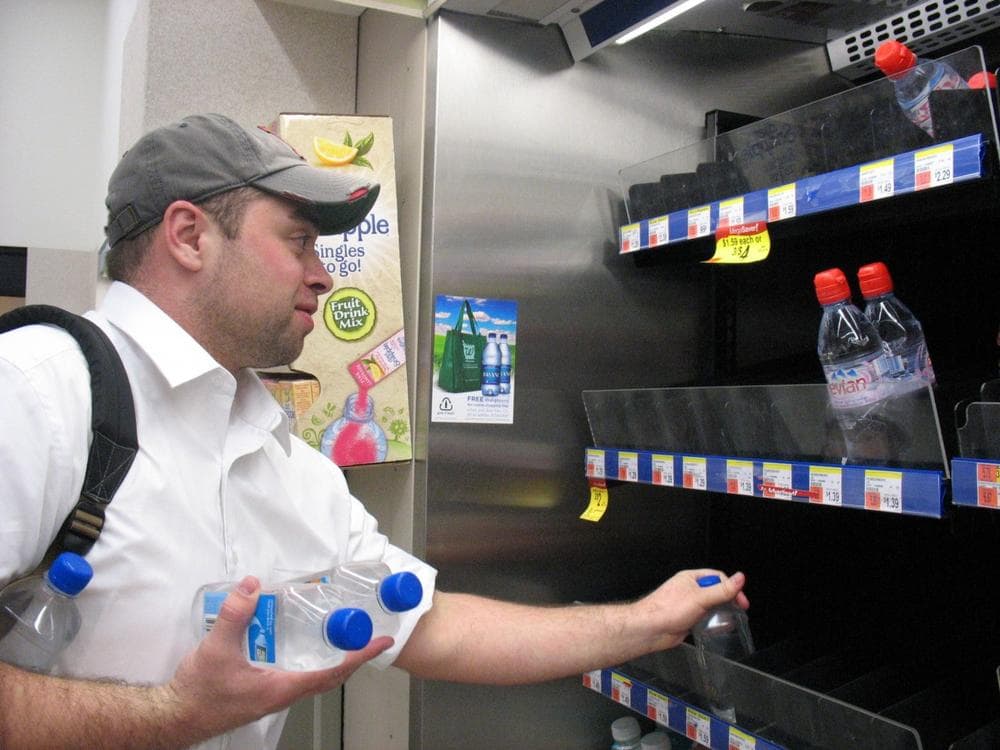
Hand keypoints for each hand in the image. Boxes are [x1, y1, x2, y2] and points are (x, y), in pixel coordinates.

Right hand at [163, 576, 391, 743]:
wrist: (175, 716)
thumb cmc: (198, 691)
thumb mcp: (216, 648)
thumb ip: (235, 615)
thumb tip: (252, 586)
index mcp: (281, 688)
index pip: (331, 673)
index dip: (359, 657)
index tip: (381, 643)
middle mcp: (283, 694)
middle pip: (329, 677)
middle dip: (353, 658)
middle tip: (369, 637)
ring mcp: (274, 695)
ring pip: (314, 678)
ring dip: (333, 660)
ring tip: (345, 638)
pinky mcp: (263, 693)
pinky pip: (298, 677)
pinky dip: (311, 662)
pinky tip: (304, 646)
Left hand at [632, 569, 747, 652]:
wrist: (650, 629)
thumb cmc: (667, 610)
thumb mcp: (700, 598)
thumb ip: (722, 590)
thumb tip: (739, 578)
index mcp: (691, 578)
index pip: (718, 578)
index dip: (731, 587)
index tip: (741, 600)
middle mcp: (690, 590)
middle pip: (715, 592)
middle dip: (728, 600)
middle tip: (739, 610)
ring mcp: (688, 605)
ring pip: (711, 606)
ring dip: (721, 612)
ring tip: (729, 620)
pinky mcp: (687, 619)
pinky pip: (705, 618)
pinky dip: (713, 622)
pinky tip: (717, 628)